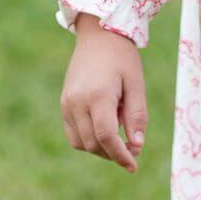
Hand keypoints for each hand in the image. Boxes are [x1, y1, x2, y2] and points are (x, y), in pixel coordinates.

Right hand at [60, 12, 147, 172]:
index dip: (120, 155)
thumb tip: (137, 147)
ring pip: (81, 142)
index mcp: (98, 95)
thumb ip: (137, 115)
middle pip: (93, 143)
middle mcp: (77, 102)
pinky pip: (73, 133)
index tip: (133, 165)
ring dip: (100, 148)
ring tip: (119, 134)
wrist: (98, 34)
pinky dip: (88, 140)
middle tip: (132, 149)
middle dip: (113, 153)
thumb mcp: (136, 83)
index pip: (106, 136)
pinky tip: (104, 130)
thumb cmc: (122, 57)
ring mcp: (67, 103)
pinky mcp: (64, 103)